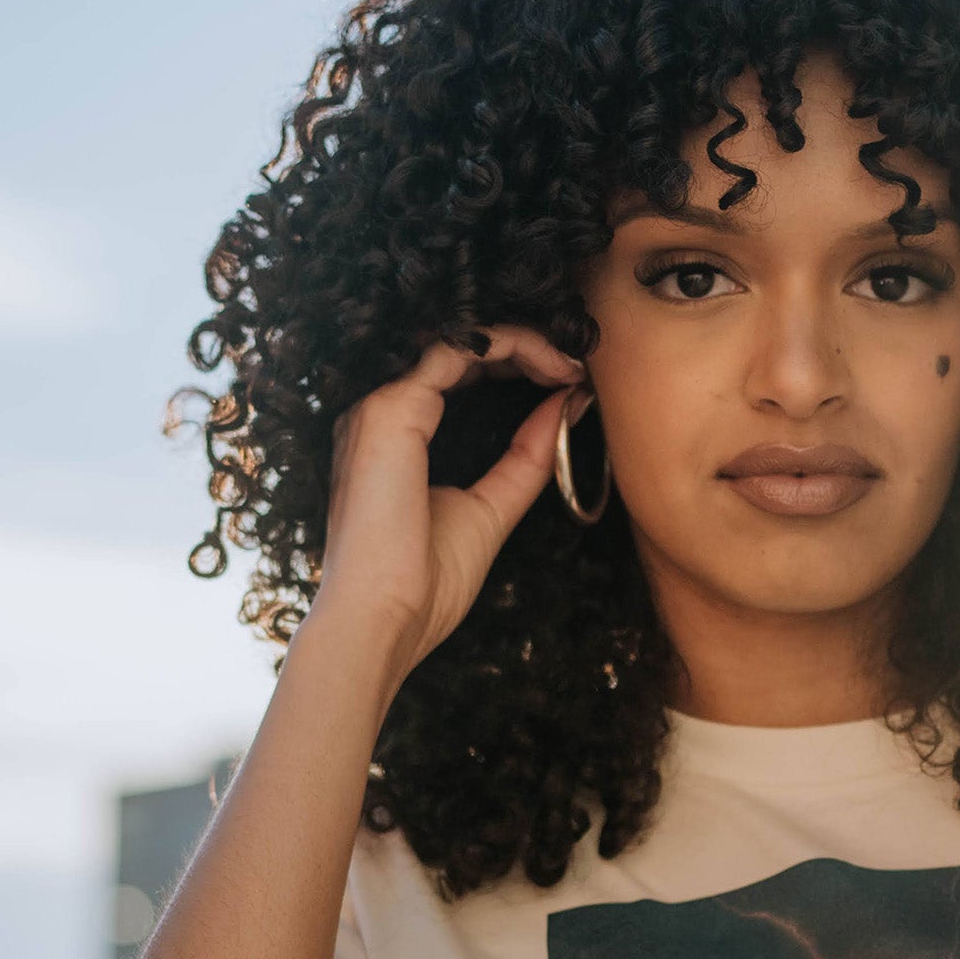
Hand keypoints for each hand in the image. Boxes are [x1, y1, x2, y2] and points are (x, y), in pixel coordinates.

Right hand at [316, 323, 586, 669]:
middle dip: (526, 347)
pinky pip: (457, 347)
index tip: (569, 385)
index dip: (516, 366)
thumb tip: (563, 406)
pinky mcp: (391, 409)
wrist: (384, 621)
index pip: (459, 373)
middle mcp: (383, 410)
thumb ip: (525, 459)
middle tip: (578, 365)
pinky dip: (512, 345)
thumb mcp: (490, 510)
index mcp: (398, 435)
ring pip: (459, 337)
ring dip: (525, 341)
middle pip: (459, 347)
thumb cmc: (423, 585)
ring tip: (571, 364)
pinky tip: (553, 367)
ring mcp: (382, 404)